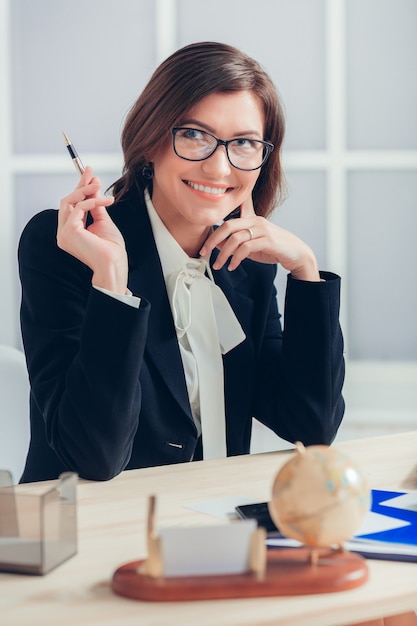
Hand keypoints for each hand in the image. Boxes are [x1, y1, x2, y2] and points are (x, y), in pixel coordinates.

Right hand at [57, 167, 128, 293]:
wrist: (114, 264)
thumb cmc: (111, 249)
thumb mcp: (103, 221)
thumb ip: (96, 206)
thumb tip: (93, 187)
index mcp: (70, 232)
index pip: (71, 206)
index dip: (79, 189)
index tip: (88, 175)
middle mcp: (63, 233)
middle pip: (67, 201)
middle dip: (80, 185)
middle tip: (91, 172)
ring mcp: (63, 233)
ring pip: (69, 202)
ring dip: (85, 190)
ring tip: (99, 185)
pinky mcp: (69, 231)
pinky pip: (79, 208)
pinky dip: (92, 201)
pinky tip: (105, 201)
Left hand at [200, 195, 320, 280]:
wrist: (297, 254)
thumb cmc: (274, 248)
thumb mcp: (251, 245)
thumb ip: (236, 243)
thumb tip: (217, 245)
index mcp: (251, 218)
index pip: (228, 219)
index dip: (213, 230)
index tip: (204, 244)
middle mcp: (256, 220)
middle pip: (227, 226)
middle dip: (212, 240)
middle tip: (204, 252)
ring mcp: (262, 229)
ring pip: (235, 238)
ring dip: (223, 254)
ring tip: (218, 265)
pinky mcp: (268, 240)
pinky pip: (246, 248)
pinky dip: (236, 259)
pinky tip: (233, 266)